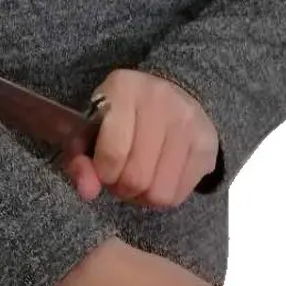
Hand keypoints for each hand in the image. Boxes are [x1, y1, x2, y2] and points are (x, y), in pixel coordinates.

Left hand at [62, 69, 218, 207]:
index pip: (113, 153)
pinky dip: (163, 197)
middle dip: (121, 188)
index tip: (103, 170)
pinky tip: (157, 179)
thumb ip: (78, 159)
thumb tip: (87, 191)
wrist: (175, 90)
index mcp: (124, 88)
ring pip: (160, 193)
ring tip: (138, 179)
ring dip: (142, 197)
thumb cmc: (120, 115)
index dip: (104, 173)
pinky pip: (179, 195)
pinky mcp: (207, 143)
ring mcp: (188, 121)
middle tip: (119, 178)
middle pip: (137, 177)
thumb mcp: (89, 128)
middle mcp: (160, 100)